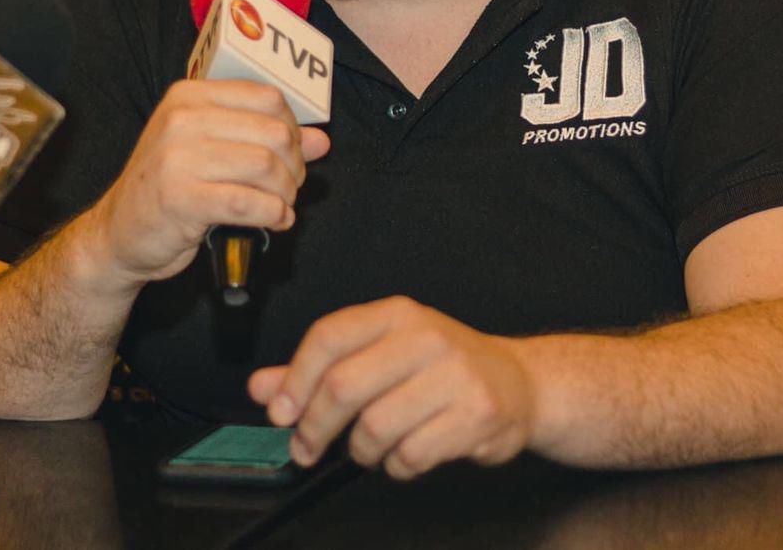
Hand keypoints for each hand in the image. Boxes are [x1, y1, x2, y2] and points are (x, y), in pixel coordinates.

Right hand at [88, 79, 328, 284]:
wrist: (118, 233)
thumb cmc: (169, 188)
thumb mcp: (211, 150)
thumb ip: (264, 139)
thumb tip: (322, 140)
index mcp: (190, 96)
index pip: (268, 98)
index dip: (294, 129)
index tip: (292, 154)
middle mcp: (182, 119)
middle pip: (274, 133)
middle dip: (295, 165)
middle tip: (289, 186)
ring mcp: (178, 158)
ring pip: (266, 167)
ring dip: (286, 193)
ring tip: (281, 205)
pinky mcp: (181, 198)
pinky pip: (250, 203)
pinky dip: (273, 215)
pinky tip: (275, 221)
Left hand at [247, 297, 536, 480]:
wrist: (519, 383)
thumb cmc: (442, 368)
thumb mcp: (382, 354)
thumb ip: (319, 370)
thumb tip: (263, 387)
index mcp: (397, 315)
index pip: (329, 337)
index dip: (294, 380)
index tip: (279, 413)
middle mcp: (426, 337)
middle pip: (344, 386)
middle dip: (315, 427)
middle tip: (306, 447)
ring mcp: (455, 376)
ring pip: (375, 427)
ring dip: (361, 451)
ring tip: (370, 448)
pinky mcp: (477, 415)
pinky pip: (412, 455)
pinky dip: (397, 467)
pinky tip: (405, 457)